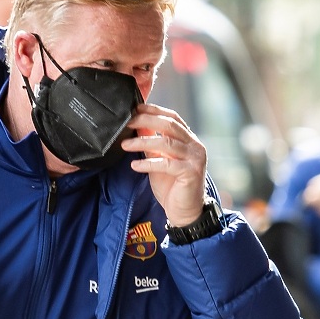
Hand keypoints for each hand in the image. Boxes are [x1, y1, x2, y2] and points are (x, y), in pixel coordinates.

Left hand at [121, 103, 206, 225]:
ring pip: (166, 142)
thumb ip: (151, 142)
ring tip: (125, 145)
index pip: (172, 117)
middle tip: (127, 123)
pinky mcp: (190, 172)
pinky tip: (135, 165)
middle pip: (169, 125)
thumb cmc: (171, 184)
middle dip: (146, 121)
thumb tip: (137, 124)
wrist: (184, 210)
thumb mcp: (159, 158)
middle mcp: (194, 145)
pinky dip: (148, 163)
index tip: (135, 108)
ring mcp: (195, 158)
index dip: (154, 110)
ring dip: (142, 142)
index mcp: (188, 139)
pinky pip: (166, 164)